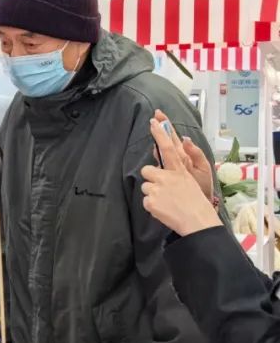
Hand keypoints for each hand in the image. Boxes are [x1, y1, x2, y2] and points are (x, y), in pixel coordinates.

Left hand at [141, 118, 222, 236]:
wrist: (197, 222)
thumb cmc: (195, 201)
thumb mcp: (191, 181)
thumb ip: (177, 170)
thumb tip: (171, 156)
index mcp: (179, 171)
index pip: (168, 148)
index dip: (160, 134)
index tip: (153, 121)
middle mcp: (167, 177)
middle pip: (147, 170)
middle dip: (152, 178)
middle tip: (164, 188)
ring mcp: (157, 189)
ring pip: (145, 186)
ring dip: (153, 193)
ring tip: (167, 201)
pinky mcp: (150, 201)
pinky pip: (145, 200)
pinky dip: (153, 206)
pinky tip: (165, 209)